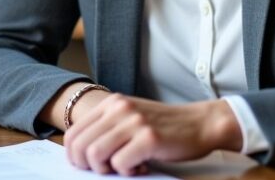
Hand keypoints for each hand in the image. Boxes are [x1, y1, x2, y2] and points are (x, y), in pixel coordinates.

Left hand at [63, 95, 242, 175]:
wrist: (200, 123)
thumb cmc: (164, 126)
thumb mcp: (130, 118)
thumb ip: (107, 128)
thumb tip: (80, 154)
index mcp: (111, 103)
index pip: (74, 133)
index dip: (74, 156)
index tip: (86, 166)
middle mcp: (119, 109)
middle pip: (80, 145)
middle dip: (87, 166)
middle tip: (106, 170)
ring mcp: (134, 122)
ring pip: (95, 154)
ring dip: (106, 169)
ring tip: (124, 167)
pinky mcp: (149, 138)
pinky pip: (120, 163)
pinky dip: (127, 171)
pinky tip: (141, 167)